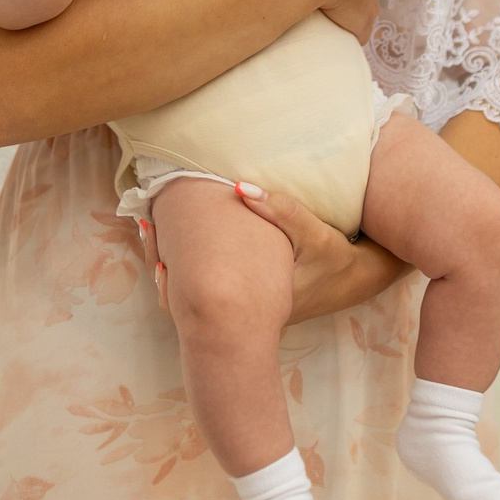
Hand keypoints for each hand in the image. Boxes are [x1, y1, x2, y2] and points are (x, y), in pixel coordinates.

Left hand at [140, 180, 411, 325]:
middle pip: (187, 297)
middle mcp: (246, 313)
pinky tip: (180, 243)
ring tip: (152, 228)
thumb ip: (278, 208)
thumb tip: (238, 186)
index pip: (196, 292)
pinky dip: (191, 268)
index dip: (166, 265)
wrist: (356, 280)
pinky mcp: (249, 304)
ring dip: (175, 262)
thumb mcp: (312, 231)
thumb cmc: (333, 256)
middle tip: (144, 224)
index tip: (150, 229)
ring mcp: (247, 313)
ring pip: (195, 295)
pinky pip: (209, 290)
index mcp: (255, 301)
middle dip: (162, 259)